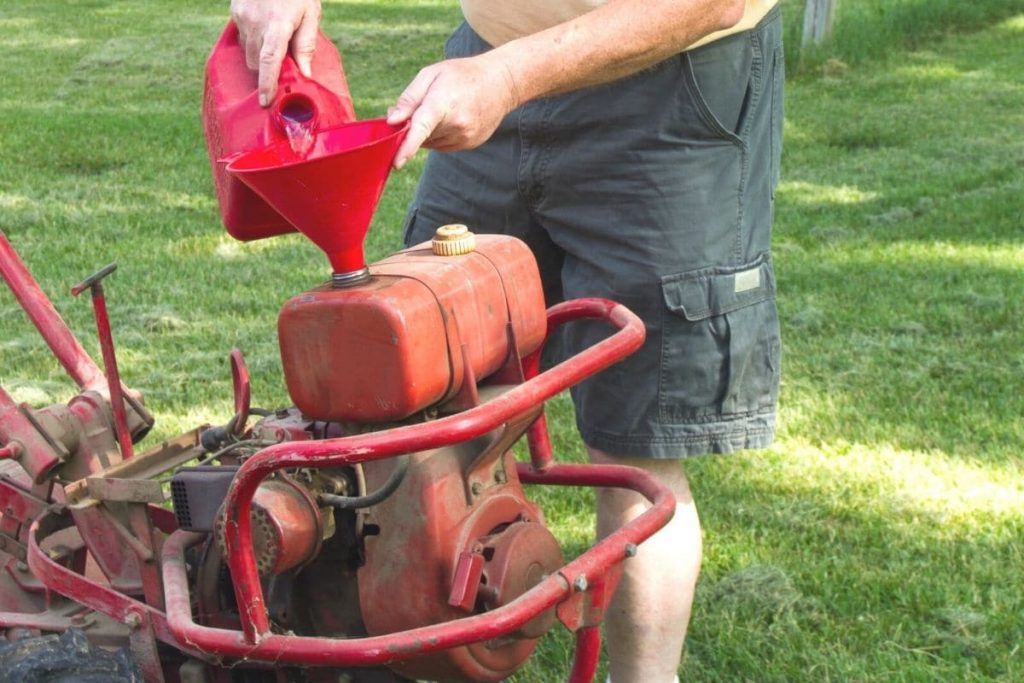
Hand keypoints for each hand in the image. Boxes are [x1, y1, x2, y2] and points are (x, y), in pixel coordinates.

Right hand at [231, 0, 321, 105]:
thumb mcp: (311, 13)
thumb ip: (306, 44)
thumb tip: (305, 74)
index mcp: (277, 24)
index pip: (269, 60)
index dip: (267, 83)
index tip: (266, 101)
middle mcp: (255, 22)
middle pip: (257, 63)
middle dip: (268, 71)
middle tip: (284, 68)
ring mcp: (242, 16)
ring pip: (249, 53)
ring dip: (261, 56)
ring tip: (276, 42)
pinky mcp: (235, 12)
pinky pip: (243, 38)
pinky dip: (253, 41)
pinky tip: (264, 30)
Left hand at [387, 54, 520, 168]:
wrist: (501, 83)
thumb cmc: (462, 74)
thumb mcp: (431, 74)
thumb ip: (409, 98)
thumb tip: (392, 120)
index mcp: (443, 103)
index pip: (421, 128)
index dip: (407, 147)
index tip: (397, 162)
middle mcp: (456, 124)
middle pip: (421, 135)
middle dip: (414, 125)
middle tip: (426, 103)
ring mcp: (465, 137)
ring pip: (431, 143)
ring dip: (429, 131)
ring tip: (445, 108)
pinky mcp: (469, 144)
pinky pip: (443, 146)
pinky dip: (441, 135)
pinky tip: (453, 118)